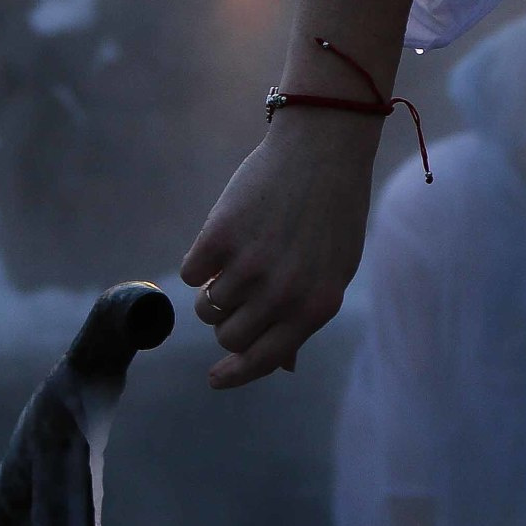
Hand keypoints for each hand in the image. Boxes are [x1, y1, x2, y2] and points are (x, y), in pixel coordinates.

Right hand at [178, 108, 382, 388]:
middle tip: (238, 295)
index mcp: (315, 307)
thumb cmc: (333, 212)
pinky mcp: (219, 236)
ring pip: (207, 307)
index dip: (235, 374)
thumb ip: (306, 317)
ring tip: (236, 259)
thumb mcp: (335, 271)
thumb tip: (283, 368)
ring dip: (214, 290)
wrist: (322, 147)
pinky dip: (200, 262)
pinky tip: (223, 240)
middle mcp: (282, 293)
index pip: (264, 360)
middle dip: (228, 323)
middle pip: (229, 336)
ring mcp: (248, 265)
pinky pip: (190, 273)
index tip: (215, 378)